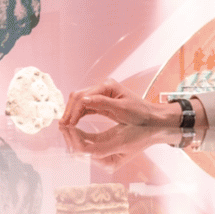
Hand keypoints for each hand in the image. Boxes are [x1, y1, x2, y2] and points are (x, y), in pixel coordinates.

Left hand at [57, 123, 177, 168]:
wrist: (154, 129)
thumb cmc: (141, 134)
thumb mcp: (122, 140)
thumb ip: (98, 143)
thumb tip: (76, 136)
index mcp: (109, 163)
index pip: (84, 153)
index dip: (73, 139)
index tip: (68, 124)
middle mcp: (104, 163)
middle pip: (79, 151)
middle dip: (69, 137)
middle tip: (61, 122)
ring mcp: (102, 156)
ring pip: (79, 147)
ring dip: (70, 135)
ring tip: (64, 122)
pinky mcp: (102, 147)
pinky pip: (85, 141)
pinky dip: (77, 133)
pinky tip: (72, 123)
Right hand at [59, 79, 177, 126]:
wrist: (152, 118)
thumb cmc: (141, 114)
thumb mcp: (122, 110)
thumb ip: (102, 104)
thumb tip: (83, 101)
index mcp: (108, 86)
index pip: (83, 97)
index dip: (74, 110)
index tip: (68, 124)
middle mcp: (103, 87)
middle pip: (78, 96)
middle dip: (69, 111)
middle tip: (62, 126)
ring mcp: (102, 93)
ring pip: (80, 101)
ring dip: (72, 113)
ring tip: (65, 126)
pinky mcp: (102, 102)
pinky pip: (86, 107)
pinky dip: (78, 114)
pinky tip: (73, 123)